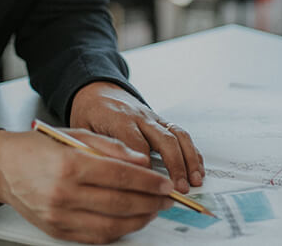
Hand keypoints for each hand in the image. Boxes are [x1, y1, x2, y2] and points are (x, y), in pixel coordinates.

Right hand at [0, 128, 172, 243]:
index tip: (166, 184)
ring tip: (153, 210)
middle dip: (150, 202)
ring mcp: (59, 216)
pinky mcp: (56, 231)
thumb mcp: (76, 135)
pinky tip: (130, 221)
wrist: (3, 167)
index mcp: (70, 165)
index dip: (149, 183)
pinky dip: (117, 231)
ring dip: (138, 220)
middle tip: (167, 198)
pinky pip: (94, 237)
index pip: (121, 177)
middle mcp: (63, 194)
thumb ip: (112, 147)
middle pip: (119, 203)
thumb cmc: (39, 148)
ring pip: (110, 226)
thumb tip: (143, 162)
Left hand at [69, 82, 204, 192]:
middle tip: (179, 188)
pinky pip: (181, 134)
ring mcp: (154, 118)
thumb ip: (98, 150)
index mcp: (119, 119)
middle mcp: (141, 117)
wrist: (97, 91)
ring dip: (188, 159)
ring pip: (177, 136)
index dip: (144, 167)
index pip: (136, 144)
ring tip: (195, 181)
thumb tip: (113, 176)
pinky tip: (198, 169)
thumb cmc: (89, 115)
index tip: (149, 188)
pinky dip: (192, 152)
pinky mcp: (162, 121)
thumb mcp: (83, 130)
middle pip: (163, 139)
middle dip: (174, 165)